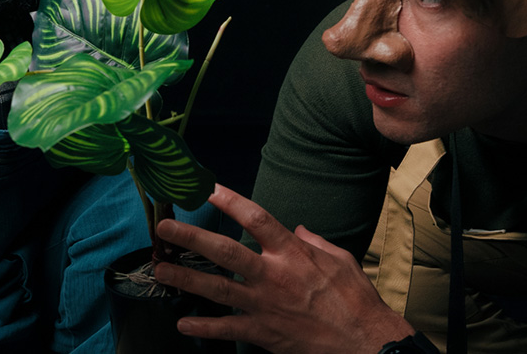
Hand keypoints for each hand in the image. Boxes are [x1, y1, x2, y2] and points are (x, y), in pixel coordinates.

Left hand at [154, 184, 414, 352]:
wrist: (365, 343)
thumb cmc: (356, 300)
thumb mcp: (341, 259)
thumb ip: (315, 242)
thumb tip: (298, 230)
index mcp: (292, 253)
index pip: (256, 218)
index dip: (231, 201)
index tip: (209, 189)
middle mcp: (273, 275)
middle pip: (225, 252)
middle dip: (192, 237)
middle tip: (165, 227)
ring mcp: (265, 305)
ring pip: (217, 289)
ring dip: (186, 277)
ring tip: (161, 268)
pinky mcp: (264, 333)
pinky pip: (228, 329)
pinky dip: (204, 327)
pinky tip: (183, 323)